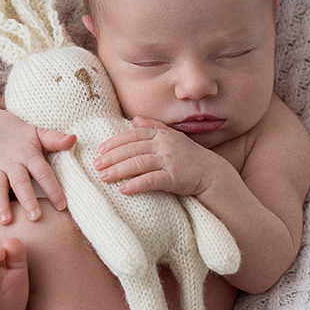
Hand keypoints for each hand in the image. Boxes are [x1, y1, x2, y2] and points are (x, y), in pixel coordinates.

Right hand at [0, 123, 75, 223]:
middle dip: (27, 200)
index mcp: (29, 155)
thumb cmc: (21, 137)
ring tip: (5, 221)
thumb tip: (74, 138)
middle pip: (20, 182)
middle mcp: (11, 163)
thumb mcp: (39, 134)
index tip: (62, 206)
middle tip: (35, 217)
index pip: (43, 172)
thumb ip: (56, 139)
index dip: (52, 188)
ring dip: (1, 204)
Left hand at [93, 117, 219, 196]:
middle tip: (96, 165)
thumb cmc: (189, 157)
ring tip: (104, 177)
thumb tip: (135, 119)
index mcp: (161, 135)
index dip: (115, 142)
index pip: (133, 135)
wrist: (213, 174)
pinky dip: (136, 185)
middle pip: (132, 149)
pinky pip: (151, 180)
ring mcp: (169, 161)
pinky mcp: (174, 178)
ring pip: (138, 163)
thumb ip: (154, 127)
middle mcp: (164, 145)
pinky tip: (123, 190)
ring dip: (118, 170)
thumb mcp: (173, 137)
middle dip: (112, 157)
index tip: (101, 149)